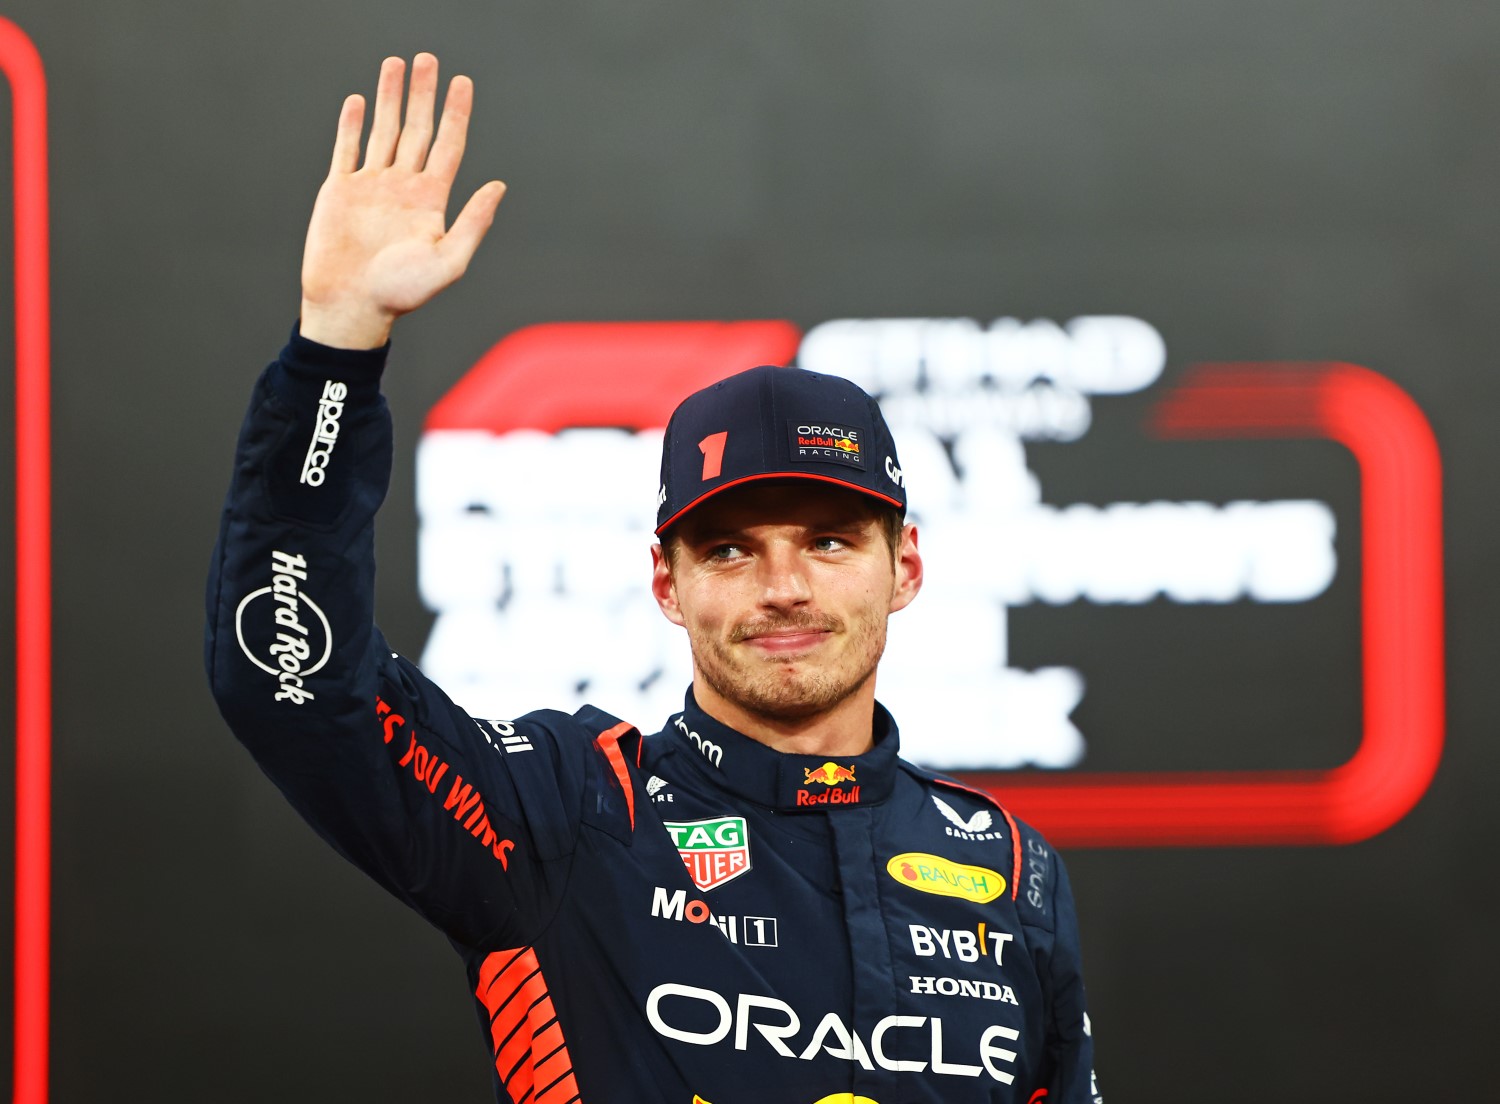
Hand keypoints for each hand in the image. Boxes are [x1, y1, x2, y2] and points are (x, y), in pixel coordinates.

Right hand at [299, 53, 505, 348]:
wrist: (351, 306)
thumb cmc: (400, 293)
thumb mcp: (448, 261)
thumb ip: (474, 222)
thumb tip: (499, 186)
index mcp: (431, 201)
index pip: (449, 146)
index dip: (457, 113)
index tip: (462, 82)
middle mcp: (403, 188)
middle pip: (417, 130)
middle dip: (423, 95)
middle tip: (428, 59)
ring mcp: (371, 187)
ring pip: (382, 131)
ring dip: (389, 98)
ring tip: (396, 64)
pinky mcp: (340, 191)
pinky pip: (348, 149)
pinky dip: (352, 124)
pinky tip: (360, 101)